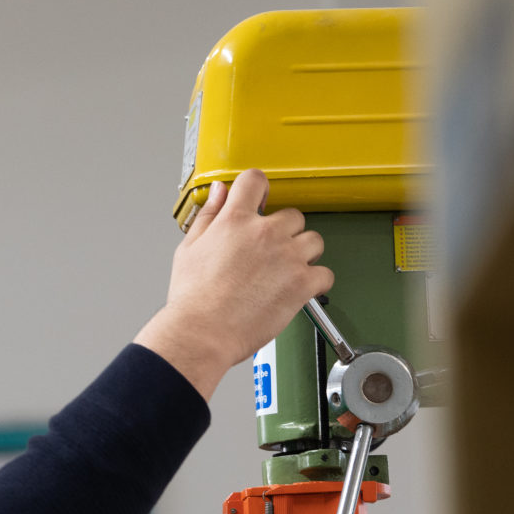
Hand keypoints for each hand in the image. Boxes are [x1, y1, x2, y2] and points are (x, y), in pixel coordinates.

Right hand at [134, 168, 331, 399]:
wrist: (203, 333)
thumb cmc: (193, 299)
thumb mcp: (189, 248)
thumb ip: (208, 215)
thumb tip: (219, 191)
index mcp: (234, 220)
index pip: (255, 181)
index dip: (259, 189)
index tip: (261, 201)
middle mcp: (265, 233)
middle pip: (293, 216)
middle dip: (284, 232)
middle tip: (270, 253)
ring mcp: (287, 257)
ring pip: (314, 241)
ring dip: (303, 254)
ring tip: (285, 272)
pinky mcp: (302, 283)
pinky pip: (325, 274)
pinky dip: (315, 282)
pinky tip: (299, 290)